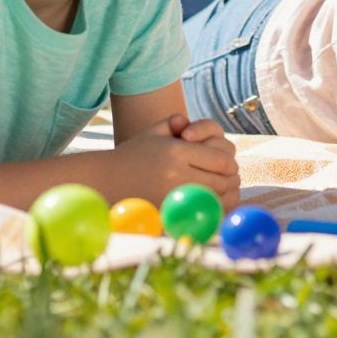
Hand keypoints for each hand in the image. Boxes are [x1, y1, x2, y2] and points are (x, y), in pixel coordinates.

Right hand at [112, 114, 240, 208]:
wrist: (106, 180)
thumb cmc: (134, 153)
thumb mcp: (155, 131)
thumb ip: (177, 121)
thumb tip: (190, 122)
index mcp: (178, 152)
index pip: (222, 160)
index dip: (228, 163)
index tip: (224, 164)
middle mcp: (177, 175)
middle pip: (224, 181)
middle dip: (230, 179)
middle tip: (229, 178)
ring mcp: (173, 197)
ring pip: (217, 200)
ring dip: (225, 195)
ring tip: (221, 191)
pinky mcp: (168, 214)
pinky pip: (202, 216)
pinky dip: (213, 212)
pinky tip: (210, 205)